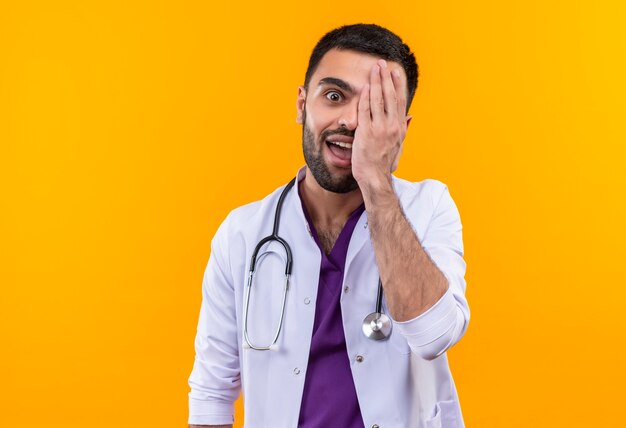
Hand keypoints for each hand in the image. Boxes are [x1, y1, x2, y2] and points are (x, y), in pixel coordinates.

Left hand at [351, 60, 410, 188]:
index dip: (398, 84)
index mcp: (400, 128)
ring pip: (378, 100)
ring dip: (376, 82)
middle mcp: (392, 126)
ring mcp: (379, 128)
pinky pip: (365, 110)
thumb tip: (410, 116)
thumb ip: (404, 129)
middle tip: (382, 63)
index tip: (395, 72)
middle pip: (390, 96)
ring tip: (374, 69)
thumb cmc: (384, 163)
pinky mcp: (366, 132)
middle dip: (386, 78)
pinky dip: (366, 97)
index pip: (400, 101)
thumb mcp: (399, 146)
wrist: (374, 177)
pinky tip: (365, 86)